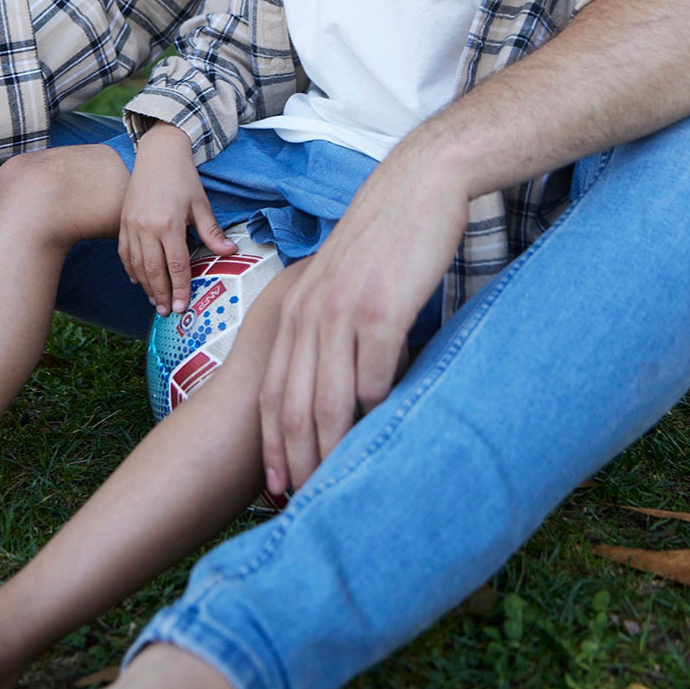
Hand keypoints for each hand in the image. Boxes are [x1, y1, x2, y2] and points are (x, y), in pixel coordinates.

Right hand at [119, 123, 236, 314]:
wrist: (158, 153)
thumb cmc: (183, 177)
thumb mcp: (200, 203)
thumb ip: (211, 231)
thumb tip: (230, 252)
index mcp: (169, 224)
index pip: (176, 265)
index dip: (180, 288)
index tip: (183, 306)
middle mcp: (147, 228)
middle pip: (154, 271)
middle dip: (162, 294)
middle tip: (169, 312)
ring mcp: (132, 226)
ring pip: (137, 265)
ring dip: (147, 287)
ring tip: (156, 302)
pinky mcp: (123, 222)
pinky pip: (125, 253)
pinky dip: (131, 270)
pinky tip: (139, 281)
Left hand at [258, 132, 469, 495]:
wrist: (417, 183)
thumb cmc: (387, 236)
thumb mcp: (342, 281)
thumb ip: (334, 327)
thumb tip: (345, 382)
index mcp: (294, 309)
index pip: (274, 391)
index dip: (272, 445)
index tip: (276, 488)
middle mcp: (308, 314)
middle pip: (295, 406)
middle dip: (297, 461)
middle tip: (306, 505)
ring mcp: (342, 311)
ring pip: (330, 400)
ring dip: (334, 450)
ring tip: (341, 487)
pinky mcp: (381, 307)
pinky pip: (375, 374)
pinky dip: (376, 410)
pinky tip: (383, 432)